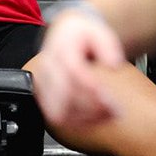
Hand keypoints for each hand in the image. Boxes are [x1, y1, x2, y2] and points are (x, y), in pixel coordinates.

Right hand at [34, 9, 125, 127]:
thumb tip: (113, 64)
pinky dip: (76, 122)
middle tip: (113, 112)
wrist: (65, 35)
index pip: (73, 72)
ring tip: (107, 116)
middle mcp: (47, 68)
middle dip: (89, 108)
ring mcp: (42, 84)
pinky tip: (94, 120)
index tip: (109, 100)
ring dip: (84, 118)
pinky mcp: (42, 96)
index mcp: (60, 50)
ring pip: (57, 110)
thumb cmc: (83, 36)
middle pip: (63, 96)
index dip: (91, 89)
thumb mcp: (99, 33)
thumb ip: (108, 46)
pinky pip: (56, 116)